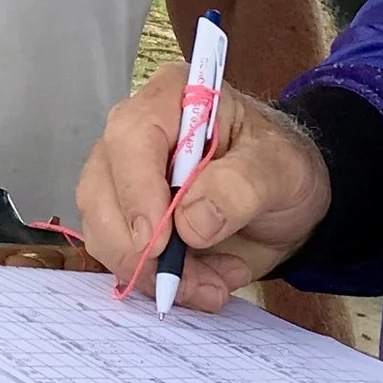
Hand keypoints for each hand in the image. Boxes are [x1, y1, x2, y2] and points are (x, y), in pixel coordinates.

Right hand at [75, 65, 330, 309]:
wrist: (281, 202)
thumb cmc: (279, 168)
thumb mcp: (281, 170)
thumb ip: (240, 187)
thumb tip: (190, 223)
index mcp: (172, 98)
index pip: (132, 138)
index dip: (137, 191)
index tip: (160, 242)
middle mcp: (132, 133)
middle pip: (101, 190)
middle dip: (141, 249)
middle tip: (194, 284)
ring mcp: (119, 178)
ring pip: (102, 231)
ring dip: (153, 272)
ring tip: (212, 284)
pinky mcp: (120, 219)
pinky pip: (116, 258)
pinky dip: (155, 282)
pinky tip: (200, 283)